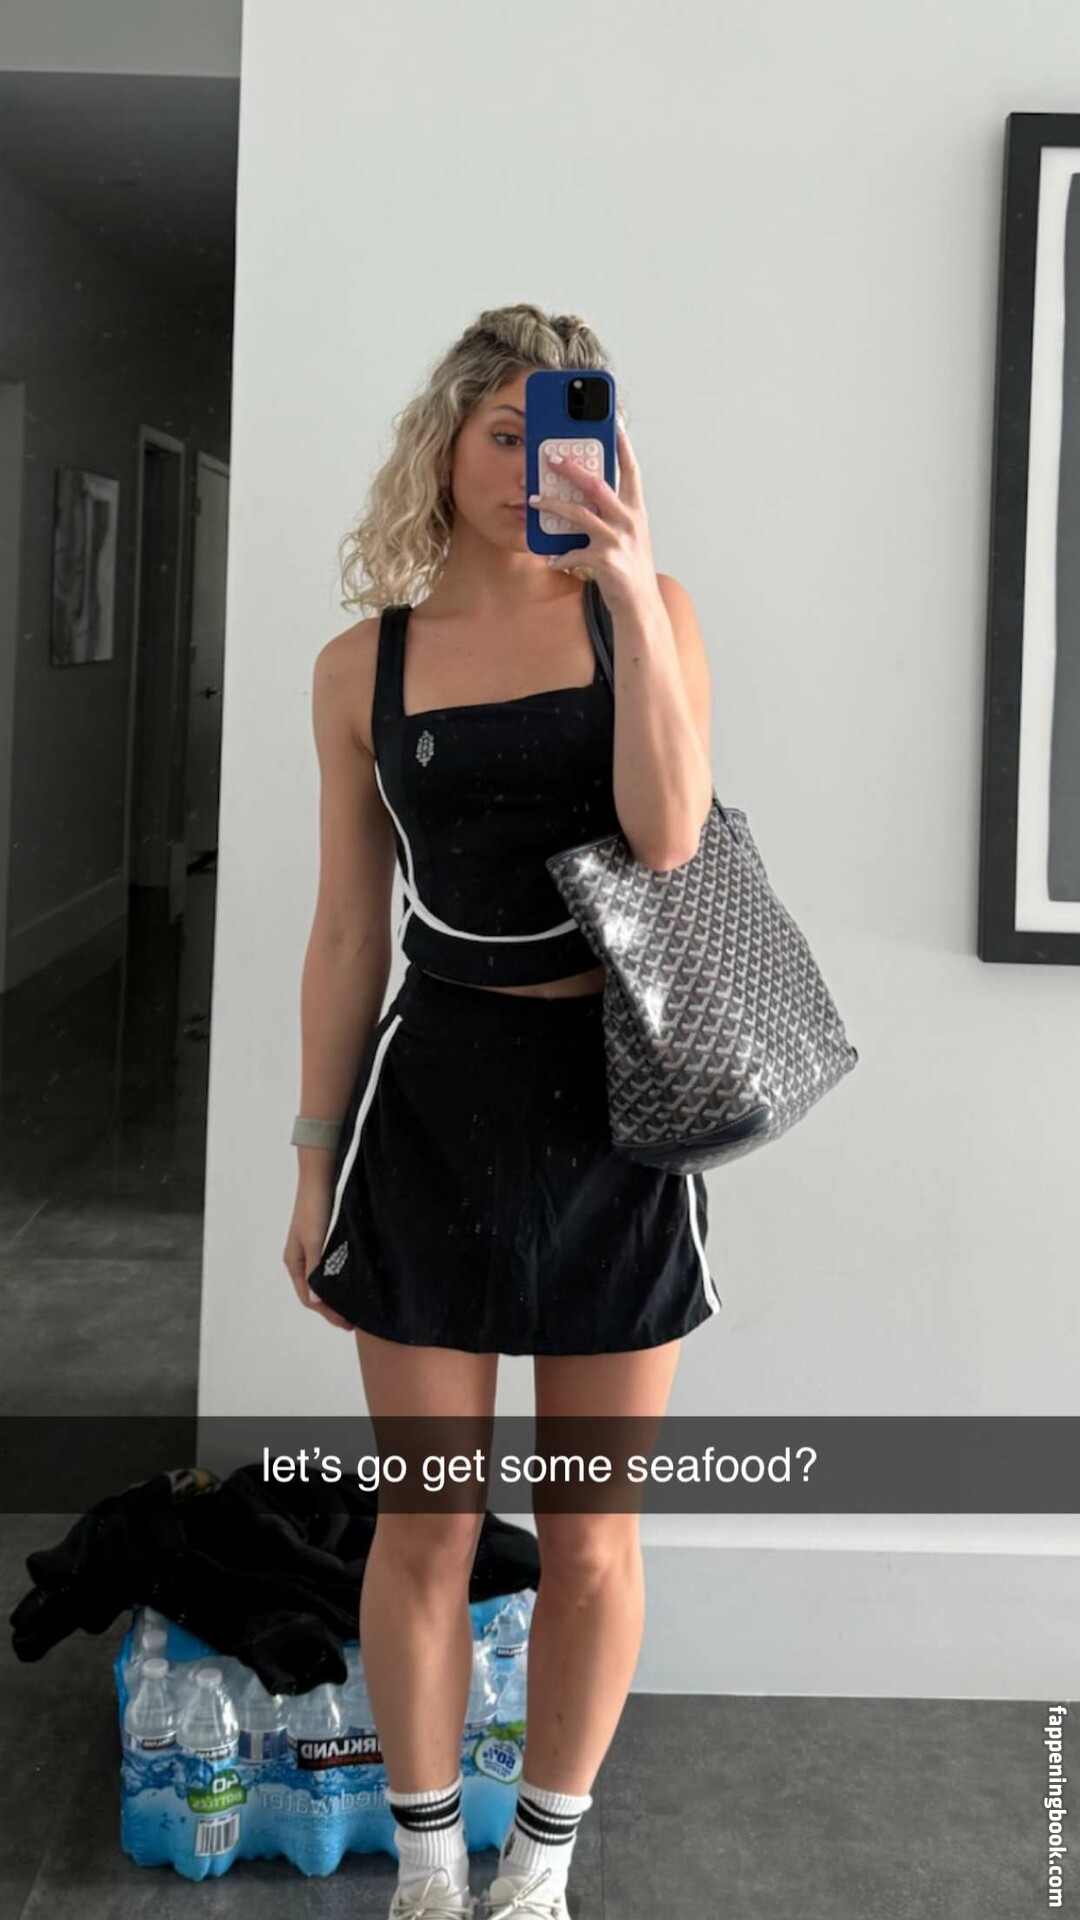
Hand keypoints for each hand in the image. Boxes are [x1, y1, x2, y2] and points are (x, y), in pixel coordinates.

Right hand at [283, 1184, 356, 1330]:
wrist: (320, 1176)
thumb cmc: (314, 1207)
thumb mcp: (315, 1240)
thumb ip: (316, 1270)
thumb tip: (317, 1302)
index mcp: (294, 1261)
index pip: (308, 1298)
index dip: (326, 1313)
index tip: (346, 1324)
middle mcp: (301, 1259)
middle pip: (315, 1293)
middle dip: (332, 1309)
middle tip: (354, 1322)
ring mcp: (314, 1250)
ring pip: (325, 1281)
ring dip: (337, 1296)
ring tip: (356, 1307)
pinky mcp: (327, 1240)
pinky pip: (333, 1268)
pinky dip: (342, 1280)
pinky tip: (356, 1283)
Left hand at [530, 420, 658, 616]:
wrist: (641, 606)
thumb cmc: (630, 569)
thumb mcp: (627, 535)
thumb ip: (611, 514)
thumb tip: (584, 495)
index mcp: (635, 511)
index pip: (631, 470)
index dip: (622, 446)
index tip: (613, 424)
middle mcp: (629, 521)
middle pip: (597, 484)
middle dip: (572, 468)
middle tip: (552, 457)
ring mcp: (618, 540)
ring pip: (579, 514)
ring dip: (553, 506)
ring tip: (534, 501)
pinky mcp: (606, 561)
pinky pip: (574, 552)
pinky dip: (559, 555)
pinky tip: (550, 558)